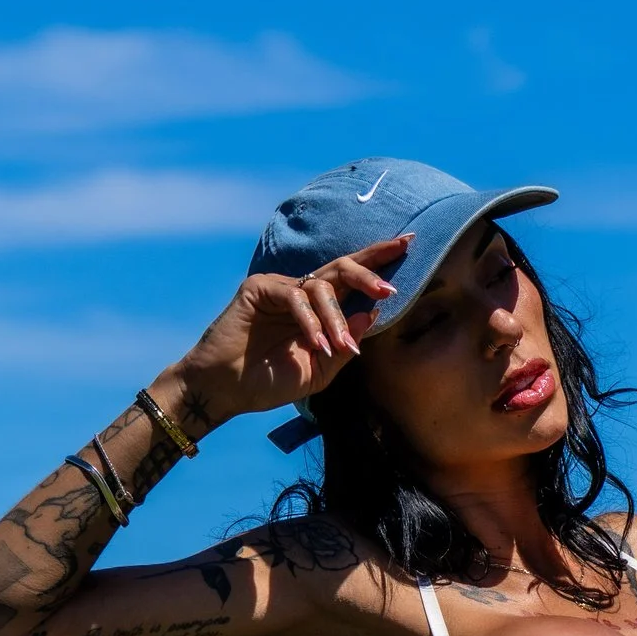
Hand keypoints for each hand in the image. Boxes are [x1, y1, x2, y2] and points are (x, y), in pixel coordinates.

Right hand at [169, 234, 411, 429]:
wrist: (227, 391)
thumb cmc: (270, 382)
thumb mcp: (319, 370)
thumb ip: (346, 343)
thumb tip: (374, 313)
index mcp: (319, 310)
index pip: (352, 279)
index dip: (378, 261)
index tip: (410, 244)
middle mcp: (302, 293)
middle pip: (342, 267)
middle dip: (369, 273)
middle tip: (389, 288)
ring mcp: (280, 288)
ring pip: (322, 287)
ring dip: (337, 318)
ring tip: (339, 347)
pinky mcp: (259, 288)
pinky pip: (295, 297)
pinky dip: (310, 321)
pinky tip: (314, 343)